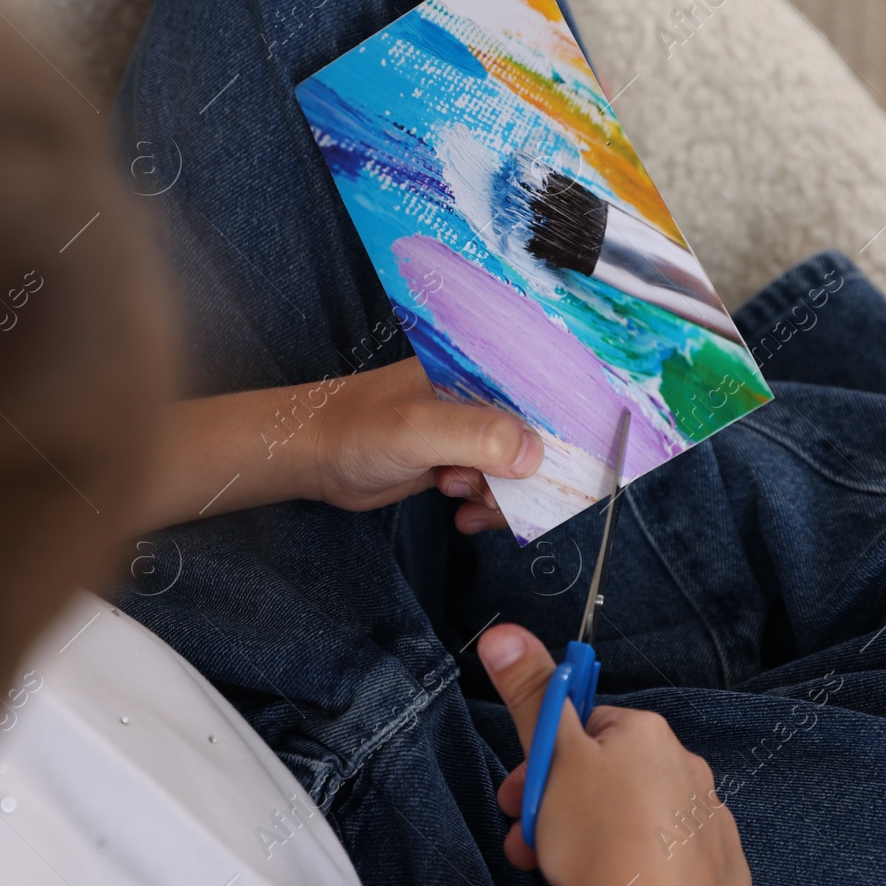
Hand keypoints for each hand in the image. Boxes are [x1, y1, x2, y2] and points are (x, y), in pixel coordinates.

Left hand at [302, 357, 542, 531]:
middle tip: (487, 489)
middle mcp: (483, 397)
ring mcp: (471, 431)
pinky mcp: (459, 460)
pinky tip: (461, 515)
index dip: (565, 431)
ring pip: (520, 472)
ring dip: (501, 496)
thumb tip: (534, 454)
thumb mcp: (418, 428)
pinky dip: (486, 507)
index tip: (570, 470)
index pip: (546, 393)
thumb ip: (476, 436)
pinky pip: (495, 488)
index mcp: (482, 370)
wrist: (314, 456)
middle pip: (541, 438)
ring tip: (459, 495)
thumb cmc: (356, 428)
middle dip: (525, 477)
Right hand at [478, 624, 751, 885]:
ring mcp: (705, 819)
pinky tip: (613, 882)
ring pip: (631, 817)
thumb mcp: (553, 759)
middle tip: (529, 838)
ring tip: (559, 867)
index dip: (540, 761)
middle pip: (602, 775)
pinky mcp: (717, 866)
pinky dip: (636, 863)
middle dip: (557, 804)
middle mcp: (683, 766)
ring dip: (588, 836)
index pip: (581, 726)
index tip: (519, 795)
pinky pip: (665, 853)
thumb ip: (531, 693)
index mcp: (645, 732)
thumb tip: (506, 634)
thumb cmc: (606, 845)